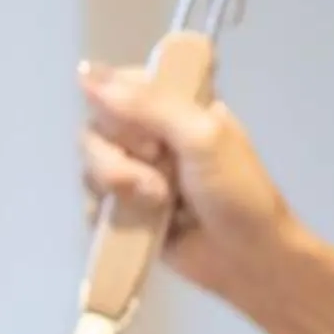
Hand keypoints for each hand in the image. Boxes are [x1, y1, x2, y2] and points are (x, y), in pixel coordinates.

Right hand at [79, 61, 296, 305]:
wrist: (250, 260)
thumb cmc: (238, 193)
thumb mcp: (202, 136)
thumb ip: (147, 104)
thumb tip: (84, 73)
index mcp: (174, 105)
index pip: (118, 84)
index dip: (118, 107)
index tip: (146, 132)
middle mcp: (150, 133)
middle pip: (96, 126)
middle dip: (119, 154)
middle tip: (161, 173)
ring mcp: (136, 173)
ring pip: (91, 165)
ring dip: (120, 185)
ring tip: (159, 203)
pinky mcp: (126, 210)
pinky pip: (92, 201)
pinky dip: (108, 211)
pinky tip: (138, 220)